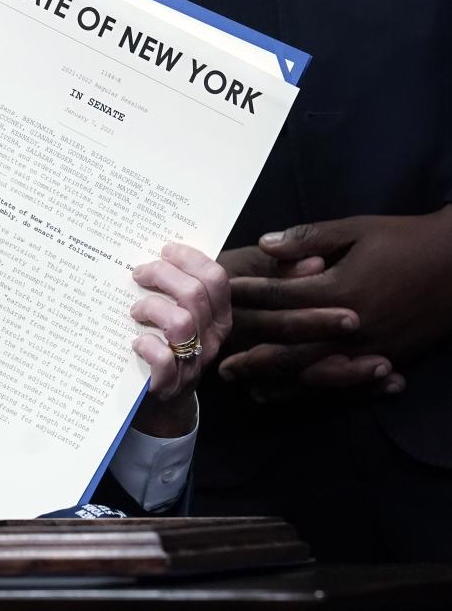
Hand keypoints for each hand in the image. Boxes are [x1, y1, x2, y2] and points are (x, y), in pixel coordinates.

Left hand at [127, 243, 230, 436]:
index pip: (216, 278)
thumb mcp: (180, 316)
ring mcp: (192, 362)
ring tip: (135, 311)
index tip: (165, 250)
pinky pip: (164, 359)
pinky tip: (135, 342)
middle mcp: (211, 338)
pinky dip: (146, 345)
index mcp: (218, 317)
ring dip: (152, 308)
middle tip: (138, 273)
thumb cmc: (166, 347)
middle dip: (162, 275)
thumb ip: (176, 290)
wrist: (161, 403)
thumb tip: (155, 253)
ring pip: (181, 322)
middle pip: (194, 294)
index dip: (191, 258)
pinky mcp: (170, 384)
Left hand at [219, 208, 451, 395]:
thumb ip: (308, 239)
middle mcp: (349, 326)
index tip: (219, 300)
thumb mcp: (355, 230)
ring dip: (277, 382)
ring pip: (313, 372)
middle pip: (289, 347)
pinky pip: (343, 383)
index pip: (279, 297)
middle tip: (219, 365)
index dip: (247, 298)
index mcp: (337, 289)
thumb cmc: (405, 240)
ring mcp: (369, 347)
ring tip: (246, 387)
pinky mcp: (387, 359)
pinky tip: (292, 393)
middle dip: (252, 356)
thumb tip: (264, 243)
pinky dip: (313, 391)